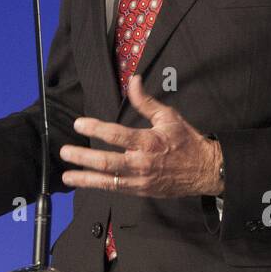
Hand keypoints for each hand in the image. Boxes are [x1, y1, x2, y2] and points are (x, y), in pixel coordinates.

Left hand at [59, 75, 223, 197]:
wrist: (205, 170)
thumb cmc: (185, 141)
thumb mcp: (168, 116)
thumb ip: (146, 101)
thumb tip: (133, 80)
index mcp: (148, 142)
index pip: (116, 135)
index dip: (95, 128)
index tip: (79, 123)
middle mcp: (142, 163)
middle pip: (106, 162)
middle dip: (83, 157)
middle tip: (65, 152)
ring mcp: (140, 180)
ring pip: (108, 181)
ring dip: (85, 178)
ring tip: (67, 176)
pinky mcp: (141, 191)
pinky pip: (116, 189)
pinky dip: (99, 185)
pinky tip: (86, 182)